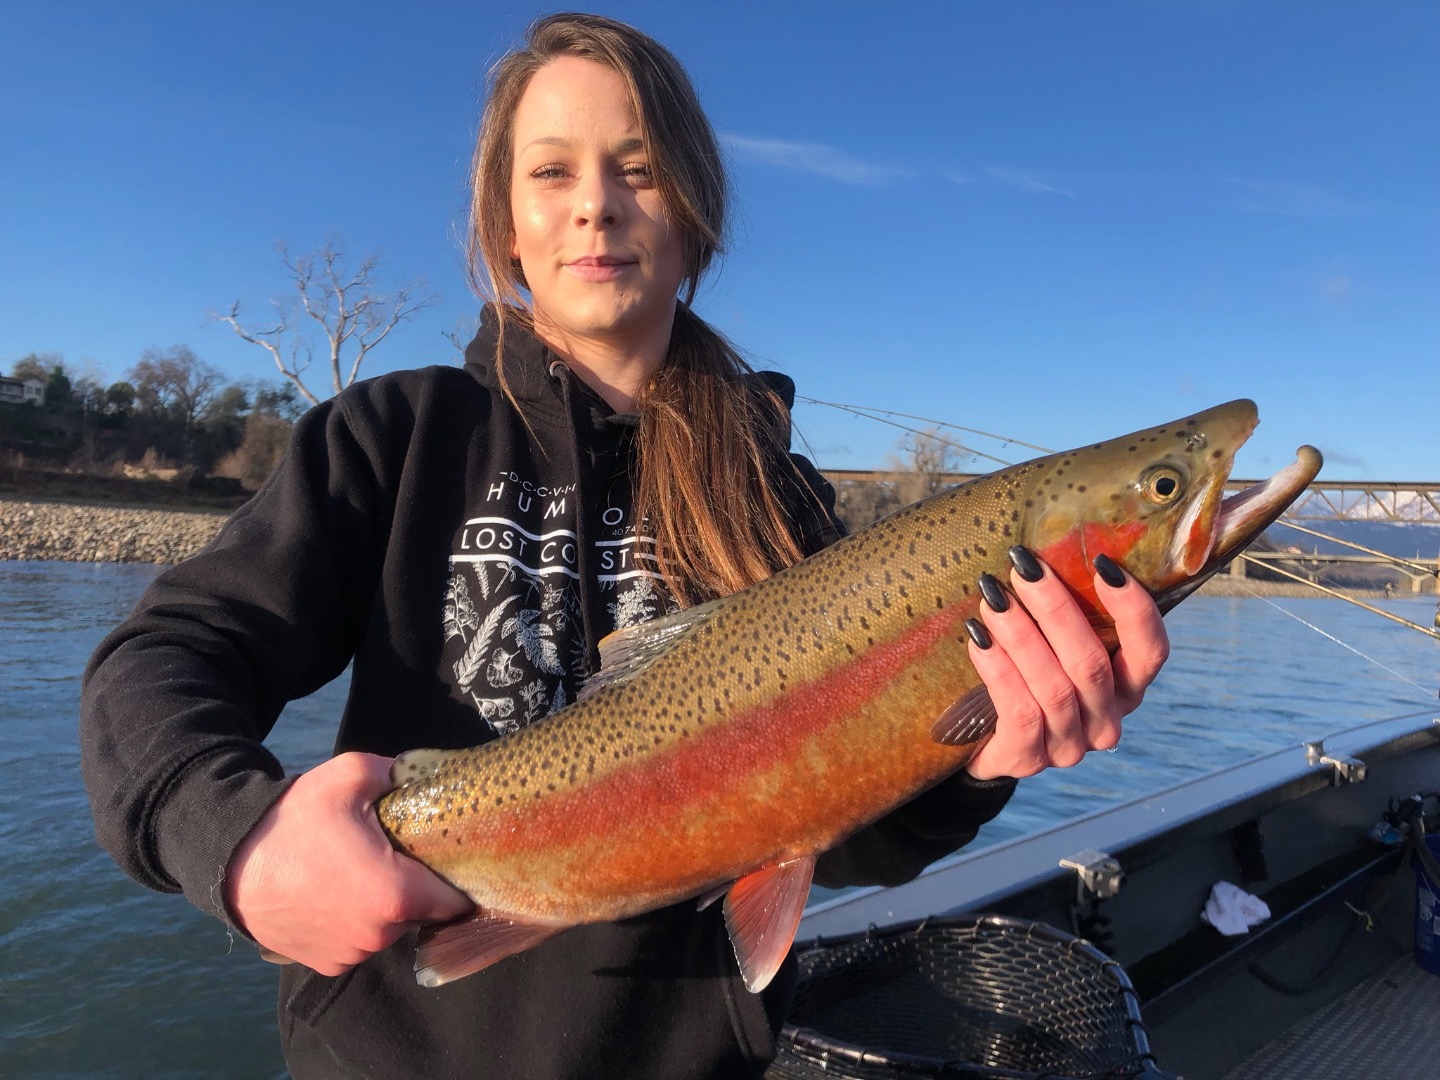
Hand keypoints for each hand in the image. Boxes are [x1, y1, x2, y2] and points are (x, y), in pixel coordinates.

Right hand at [225, 752, 473, 975]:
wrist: (231, 861)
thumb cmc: (294, 819)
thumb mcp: (350, 775)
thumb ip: (398, 771)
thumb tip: (421, 773)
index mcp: (396, 894)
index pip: (454, 899)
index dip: (456, 877)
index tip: (447, 859)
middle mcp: (378, 934)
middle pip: (421, 912)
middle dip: (415, 887)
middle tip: (393, 856)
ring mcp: (351, 954)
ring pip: (389, 928)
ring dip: (383, 907)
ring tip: (358, 872)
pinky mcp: (327, 964)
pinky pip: (358, 943)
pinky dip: (355, 924)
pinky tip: (335, 893)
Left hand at [963, 547, 1168, 781]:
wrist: (977, 741)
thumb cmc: (1024, 677)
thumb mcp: (1053, 647)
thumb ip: (1066, 615)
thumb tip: (1048, 553)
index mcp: (1126, 688)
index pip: (1150, 651)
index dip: (1133, 608)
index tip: (1102, 563)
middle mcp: (1106, 721)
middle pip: (1091, 663)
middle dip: (1055, 609)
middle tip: (1022, 568)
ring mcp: (1069, 747)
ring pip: (1054, 687)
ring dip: (1021, 636)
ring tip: (992, 598)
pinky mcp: (1028, 760)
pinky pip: (1020, 713)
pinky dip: (998, 671)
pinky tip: (978, 639)